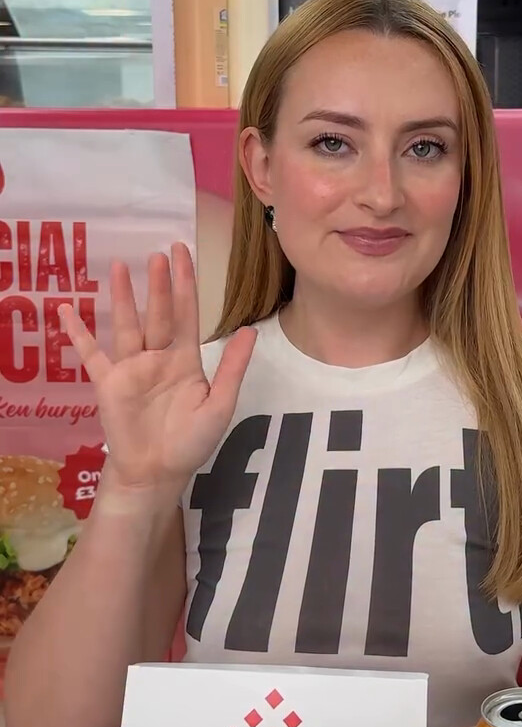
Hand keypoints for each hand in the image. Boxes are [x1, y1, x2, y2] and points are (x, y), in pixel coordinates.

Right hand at [60, 243, 255, 492]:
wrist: (158, 473)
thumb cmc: (191, 442)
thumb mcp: (220, 405)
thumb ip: (232, 368)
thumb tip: (250, 331)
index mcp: (185, 360)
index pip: (187, 314)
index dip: (185, 284)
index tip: (182, 254)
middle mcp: (158, 357)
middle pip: (159, 313)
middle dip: (160, 284)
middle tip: (159, 253)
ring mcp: (131, 368)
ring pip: (127, 325)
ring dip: (124, 297)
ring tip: (121, 266)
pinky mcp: (109, 383)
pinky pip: (91, 354)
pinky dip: (78, 333)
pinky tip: (67, 310)